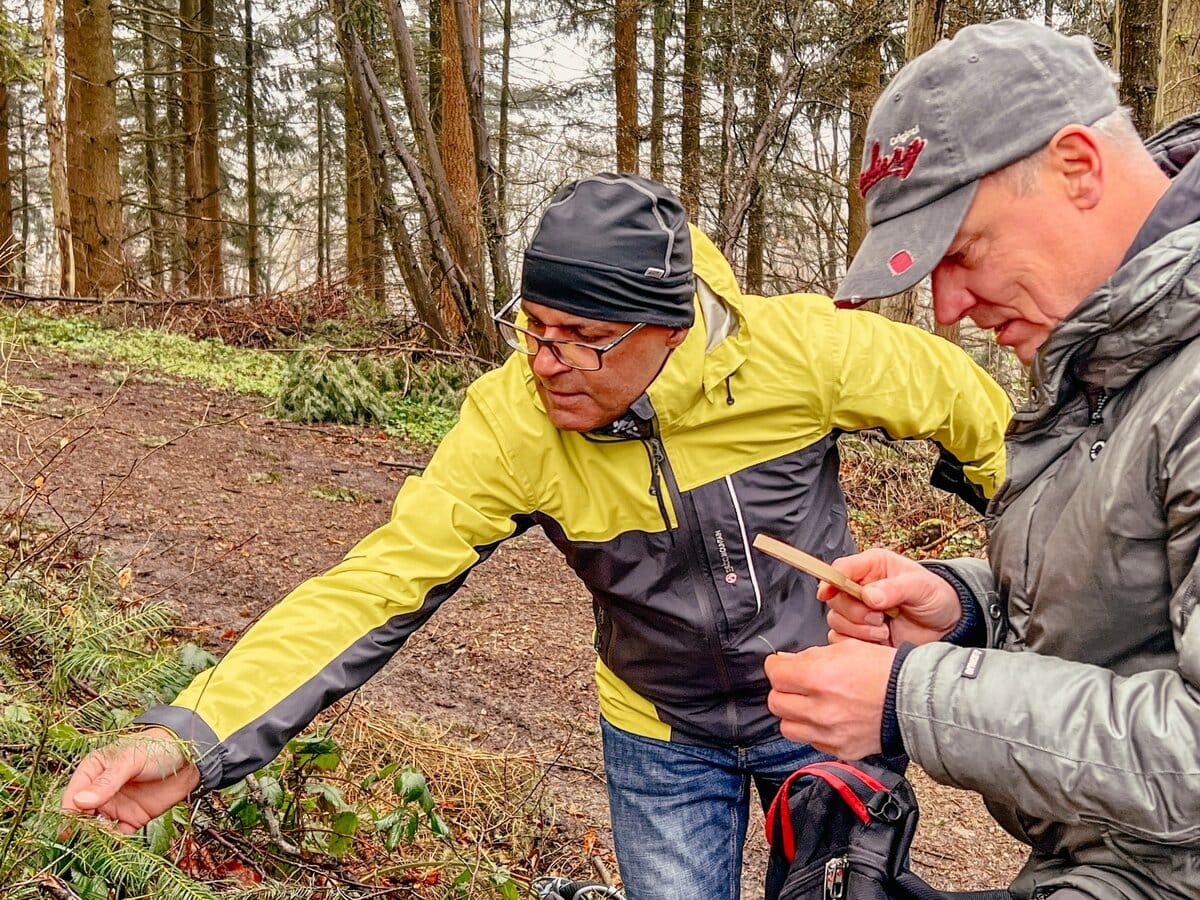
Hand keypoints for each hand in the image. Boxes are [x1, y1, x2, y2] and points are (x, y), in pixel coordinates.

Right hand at [60, 727, 199, 833]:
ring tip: (97, 843)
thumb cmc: (157, 747)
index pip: (73, 794)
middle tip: (81, 839)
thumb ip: (107, 781)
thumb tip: (80, 801)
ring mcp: (116, 805)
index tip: (68, 825)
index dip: (68, 810)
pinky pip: (117, 835)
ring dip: (94, 837)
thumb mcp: (130, 760)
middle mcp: (101, 790)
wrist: (190, 757)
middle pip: (81, 815)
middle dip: (79, 828)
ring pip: (96, 827)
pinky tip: (113, 844)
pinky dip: (112, 842)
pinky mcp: (132, 818)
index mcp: (94, 770)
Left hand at [765, 640, 894, 758]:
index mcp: (819, 678)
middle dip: (783, 689)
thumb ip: (809, 656)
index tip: (782, 665)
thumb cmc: (884, 670)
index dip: (776, 666)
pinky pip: (811, 742)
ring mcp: (830, 734)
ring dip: (793, 713)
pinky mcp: (840, 750)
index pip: (775, 674)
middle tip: (796, 683)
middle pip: (776, 702)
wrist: (916, 700)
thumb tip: (784, 661)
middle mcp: (820, 710)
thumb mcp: (845, 649)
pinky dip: (813, 730)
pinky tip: (828, 718)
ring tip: (809, 704)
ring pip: (787, 727)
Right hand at [818, 548, 961, 646]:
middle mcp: (860, 587)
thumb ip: (894, 589)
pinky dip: (856, 643)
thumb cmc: (936, 596)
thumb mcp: (920, 587)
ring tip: (884, 629)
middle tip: (880, 617)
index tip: (828, 594)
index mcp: (872, 567)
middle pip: (835, 598)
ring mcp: (859, 612)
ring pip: (836, 620)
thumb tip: (868, 595)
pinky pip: (841, 639)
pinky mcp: (860, 633)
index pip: (840, 569)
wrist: (948, 624)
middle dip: (855, 613)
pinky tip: (878, 641)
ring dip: (859, 630)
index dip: (831, 581)